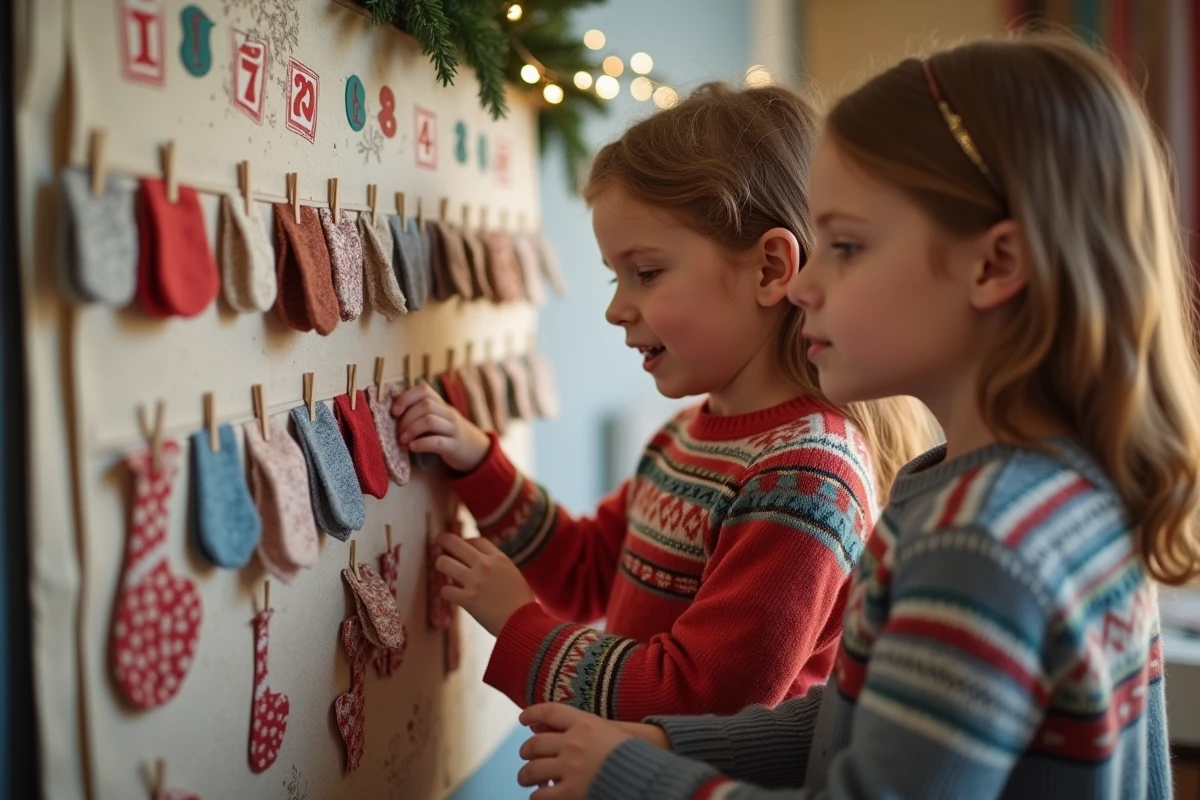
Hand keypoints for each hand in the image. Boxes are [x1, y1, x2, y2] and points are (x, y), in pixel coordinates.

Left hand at [391, 381, 489, 471]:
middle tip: (397, 432)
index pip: (424, 389)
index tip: (394, 412)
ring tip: (403, 440)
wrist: (475, 450)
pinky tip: (412, 447)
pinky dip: (421, 444)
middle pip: (426, 405)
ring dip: (412, 430)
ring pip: (430, 421)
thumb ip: (420, 412)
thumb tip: (392, 410)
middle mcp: (448, 413)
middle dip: (406, 418)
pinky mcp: (455, 446)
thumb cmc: (447, 434)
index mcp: (441, 404)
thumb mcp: (437, 418)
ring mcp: (453, 429)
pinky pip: (437, 442)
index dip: (406, 397)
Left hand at [435, 534, 533, 635]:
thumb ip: (496, 566)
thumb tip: (479, 562)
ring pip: (443, 563)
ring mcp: (474, 582)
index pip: (476, 540)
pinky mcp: (467, 600)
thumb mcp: (512, 574)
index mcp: (498, 558)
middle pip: (455, 543)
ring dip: (441, 565)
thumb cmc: (521, 601)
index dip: (466, 541)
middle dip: (445, 541)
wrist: (523, 622)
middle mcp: (484, 566)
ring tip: (443, 568)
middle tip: (440, 542)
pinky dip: (447, 592)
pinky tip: (451, 594)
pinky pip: (445, 590)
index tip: (462, 546)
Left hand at [515, 704, 670, 798]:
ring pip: (531, 770)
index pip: (548, 711)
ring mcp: (569, 768)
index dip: (531, 713)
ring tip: (527, 779)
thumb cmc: (636, 753)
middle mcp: (572, 743)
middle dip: (527, 751)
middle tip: (526, 756)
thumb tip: (552, 724)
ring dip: (526, 775)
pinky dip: (536, 797)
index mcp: (584, 723)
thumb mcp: (610, 730)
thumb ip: (582, 726)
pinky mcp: (569, 792)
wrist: (648, 776)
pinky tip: (540, 796)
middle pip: (534, 744)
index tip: (523, 718)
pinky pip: (540, 795)